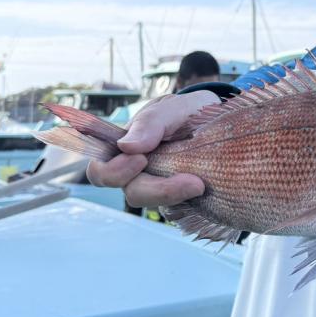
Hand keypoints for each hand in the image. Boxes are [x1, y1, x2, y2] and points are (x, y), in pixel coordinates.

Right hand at [86, 91, 218, 207]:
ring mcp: (158, 187)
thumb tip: (126, 147)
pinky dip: (189, 199)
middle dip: (159, 191)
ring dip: (177, 196)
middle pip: (133, 193)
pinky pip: (178, 208)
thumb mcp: (171, 108)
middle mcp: (136, 173)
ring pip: (157, 204)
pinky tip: (206, 188)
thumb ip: (150, 122)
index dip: (112, 173)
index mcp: (124, 150)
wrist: (215, 120)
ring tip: (201, 184)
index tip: (141, 159)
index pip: (100, 171)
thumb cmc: (185, 112)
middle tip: (192, 181)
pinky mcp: (178, 199)